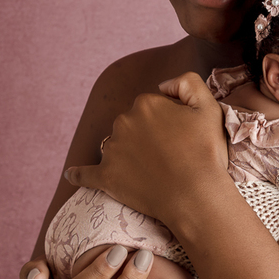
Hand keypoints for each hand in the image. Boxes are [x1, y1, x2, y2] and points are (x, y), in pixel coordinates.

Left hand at [63, 72, 229, 225]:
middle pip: (132, 124)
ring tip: (151, 172)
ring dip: (127, 154)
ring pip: (116, 145)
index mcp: (146, 103)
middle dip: (146, 136)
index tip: (182, 138)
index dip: (169, 121)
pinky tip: (70, 175)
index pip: (153, 106)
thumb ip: (187, 82)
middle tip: (170, 157)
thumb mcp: (208, 106)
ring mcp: (112, 150)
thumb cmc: (205, 153)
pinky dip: (78, 174)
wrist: (196, 196)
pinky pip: (85, 174)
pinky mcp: (105, 177)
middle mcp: (123, 121)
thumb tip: (163, 85)